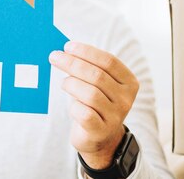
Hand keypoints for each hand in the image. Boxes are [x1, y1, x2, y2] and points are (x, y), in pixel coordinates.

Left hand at [49, 41, 138, 169]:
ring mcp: (115, 116)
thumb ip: (88, 66)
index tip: (67, 46)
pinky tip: (72, 105)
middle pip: (97, 75)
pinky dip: (73, 106)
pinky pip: (84, 113)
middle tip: (54, 57)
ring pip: (90, 93)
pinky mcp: (101, 130)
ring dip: (71, 84)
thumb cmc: (94, 102)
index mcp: (128, 82)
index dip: (87, 52)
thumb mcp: (98, 83)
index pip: (109, 61)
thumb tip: (64, 50)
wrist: (99, 136)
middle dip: (72, 63)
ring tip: (64, 83)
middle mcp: (126, 99)